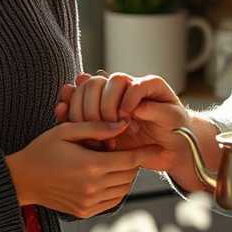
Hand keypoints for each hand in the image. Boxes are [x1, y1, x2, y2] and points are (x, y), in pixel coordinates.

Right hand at [5, 120, 161, 217]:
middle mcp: (93, 187)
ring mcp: (89, 202)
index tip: (162, 148)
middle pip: (129, 175)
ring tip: (119, 162)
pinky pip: (112, 200)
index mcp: (90, 165)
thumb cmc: (42, 150)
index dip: (148, 153)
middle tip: (132, 150)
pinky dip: (117, 189)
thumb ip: (97, 127)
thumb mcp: (66, 131)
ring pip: (123, 189)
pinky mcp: (85, 212)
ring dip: (126, 175)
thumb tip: (124, 124)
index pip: (130, 159)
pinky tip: (108, 177)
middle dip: (134, 161)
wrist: (21, 180)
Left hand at [56, 73, 194, 175]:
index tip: (71, 123)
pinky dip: (131, 100)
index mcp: (105, 98)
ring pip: (117, 79)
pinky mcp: (159, 89)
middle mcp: (121, 88)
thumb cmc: (137, 149)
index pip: (82, 88)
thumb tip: (59, 105)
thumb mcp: (106, 143)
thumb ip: (84, 126)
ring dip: (109, 101)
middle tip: (93, 128)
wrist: (172, 151)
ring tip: (110, 123)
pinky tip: (127, 117)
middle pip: (96, 82)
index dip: (74, 103)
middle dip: (89, 105)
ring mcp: (139, 86)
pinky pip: (141, 85)